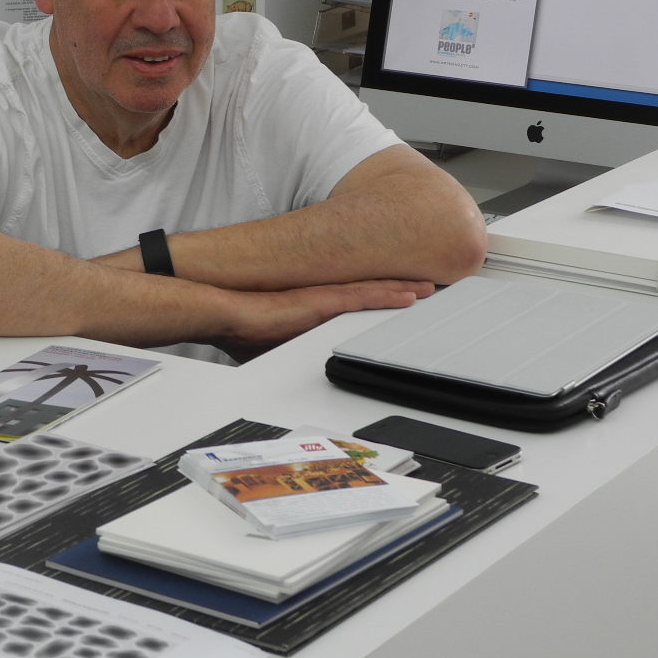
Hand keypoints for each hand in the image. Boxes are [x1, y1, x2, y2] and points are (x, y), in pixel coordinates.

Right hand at [204, 278, 434, 362]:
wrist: (226, 315)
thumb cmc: (242, 329)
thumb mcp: (274, 347)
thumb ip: (291, 353)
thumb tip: (291, 371)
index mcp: (315, 308)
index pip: (357, 299)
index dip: (382, 296)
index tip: (403, 296)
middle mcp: (325, 298)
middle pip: (372, 289)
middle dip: (400, 287)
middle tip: (429, 286)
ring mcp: (326, 297)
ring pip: (375, 289)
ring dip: (404, 288)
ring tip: (431, 287)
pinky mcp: (324, 301)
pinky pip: (365, 296)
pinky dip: (390, 294)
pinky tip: (411, 294)